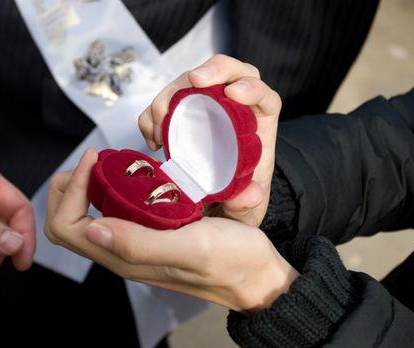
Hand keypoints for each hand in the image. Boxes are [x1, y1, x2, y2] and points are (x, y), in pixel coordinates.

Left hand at [45, 149, 298, 313]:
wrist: (257, 275)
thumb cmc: (231, 261)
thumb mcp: (190, 248)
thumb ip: (140, 244)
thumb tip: (92, 227)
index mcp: (124, 259)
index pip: (67, 227)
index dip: (71, 190)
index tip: (96, 159)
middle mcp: (121, 254)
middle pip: (68, 225)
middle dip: (68, 189)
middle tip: (92, 161)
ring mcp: (134, 246)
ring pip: (87, 218)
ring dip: (86, 189)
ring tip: (107, 164)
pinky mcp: (149, 236)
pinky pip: (113, 214)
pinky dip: (109, 191)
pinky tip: (131, 175)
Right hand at [138, 55, 280, 225]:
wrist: (213, 203)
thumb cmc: (235, 199)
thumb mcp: (246, 210)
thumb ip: (248, 204)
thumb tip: (249, 194)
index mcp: (257, 124)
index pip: (262, 95)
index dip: (251, 87)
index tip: (234, 94)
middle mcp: (232, 108)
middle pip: (227, 72)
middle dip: (212, 70)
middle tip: (194, 80)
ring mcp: (204, 106)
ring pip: (189, 82)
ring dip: (170, 97)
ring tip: (161, 131)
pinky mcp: (180, 113)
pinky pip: (163, 102)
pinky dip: (151, 115)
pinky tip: (152, 142)